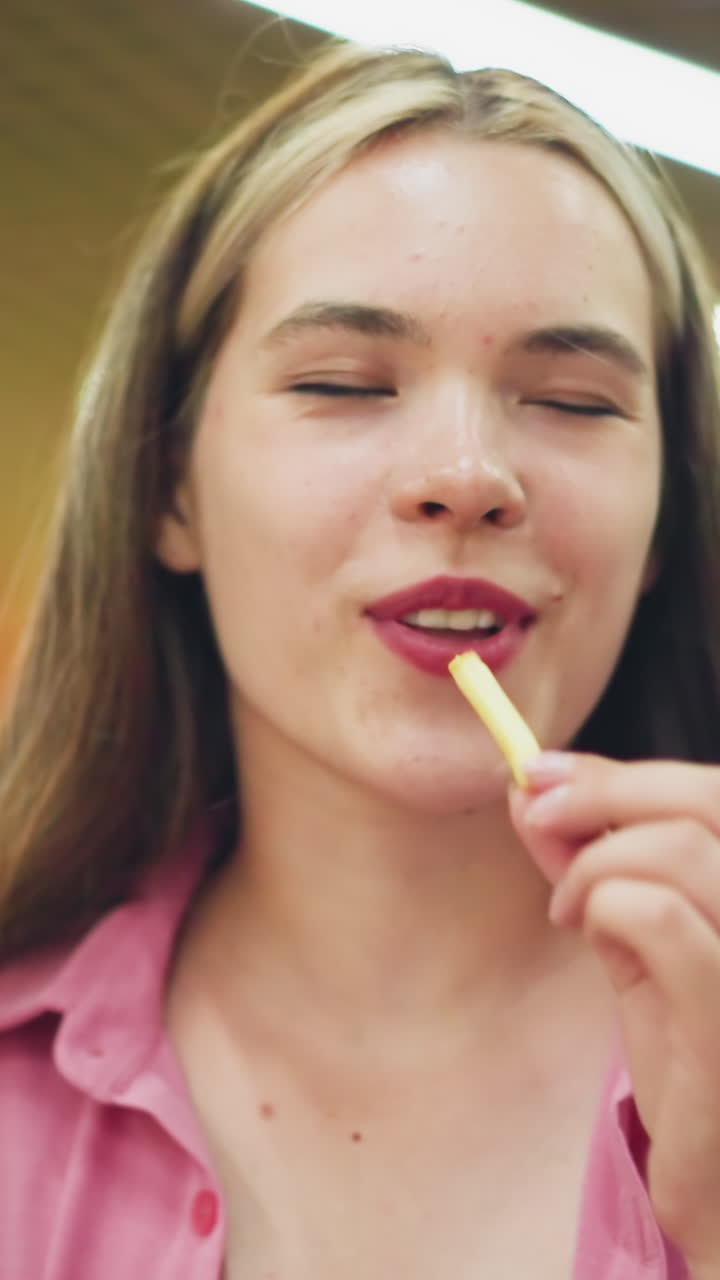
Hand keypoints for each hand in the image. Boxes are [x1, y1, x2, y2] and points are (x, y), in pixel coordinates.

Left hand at [510, 752, 719, 1271]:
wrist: (716, 1176)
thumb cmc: (686, 1051)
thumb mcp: (636, 937)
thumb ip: (594, 857)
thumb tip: (535, 785)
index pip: (714, 790)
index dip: (625, 771)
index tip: (544, 771)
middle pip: (706, 799)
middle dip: (602, 792)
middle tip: (538, 811)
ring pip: (676, 850)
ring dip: (595, 864)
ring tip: (570, 906)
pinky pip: (658, 917)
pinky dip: (604, 905)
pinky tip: (585, 933)